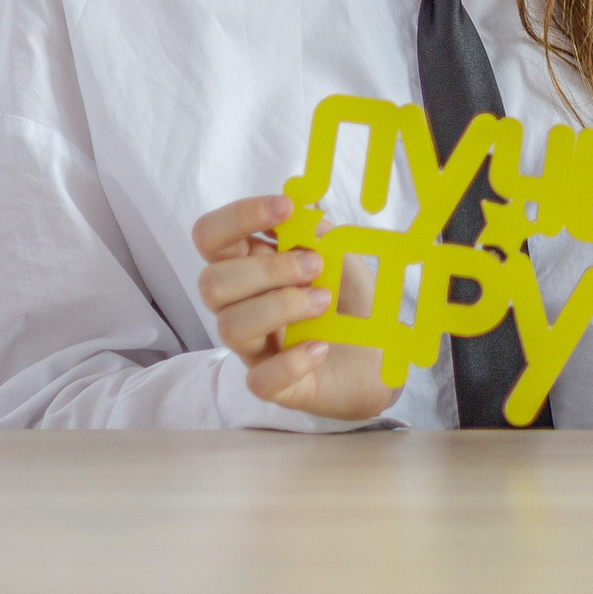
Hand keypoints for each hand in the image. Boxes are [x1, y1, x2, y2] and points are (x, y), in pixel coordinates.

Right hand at [195, 195, 396, 421]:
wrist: (381, 354)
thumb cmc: (350, 300)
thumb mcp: (340, 254)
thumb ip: (314, 230)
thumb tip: (294, 207)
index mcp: (250, 268)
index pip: (210, 238)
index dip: (237, 218)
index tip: (285, 208)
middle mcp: (241, 308)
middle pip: (211, 284)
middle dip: (266, 269)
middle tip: (316, 266)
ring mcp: (255, 349)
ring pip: (230, 327)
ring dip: (282, 306)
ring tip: (324, 302)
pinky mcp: (275, 386)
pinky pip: (260, 380)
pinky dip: (292, 360)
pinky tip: (320, 346)